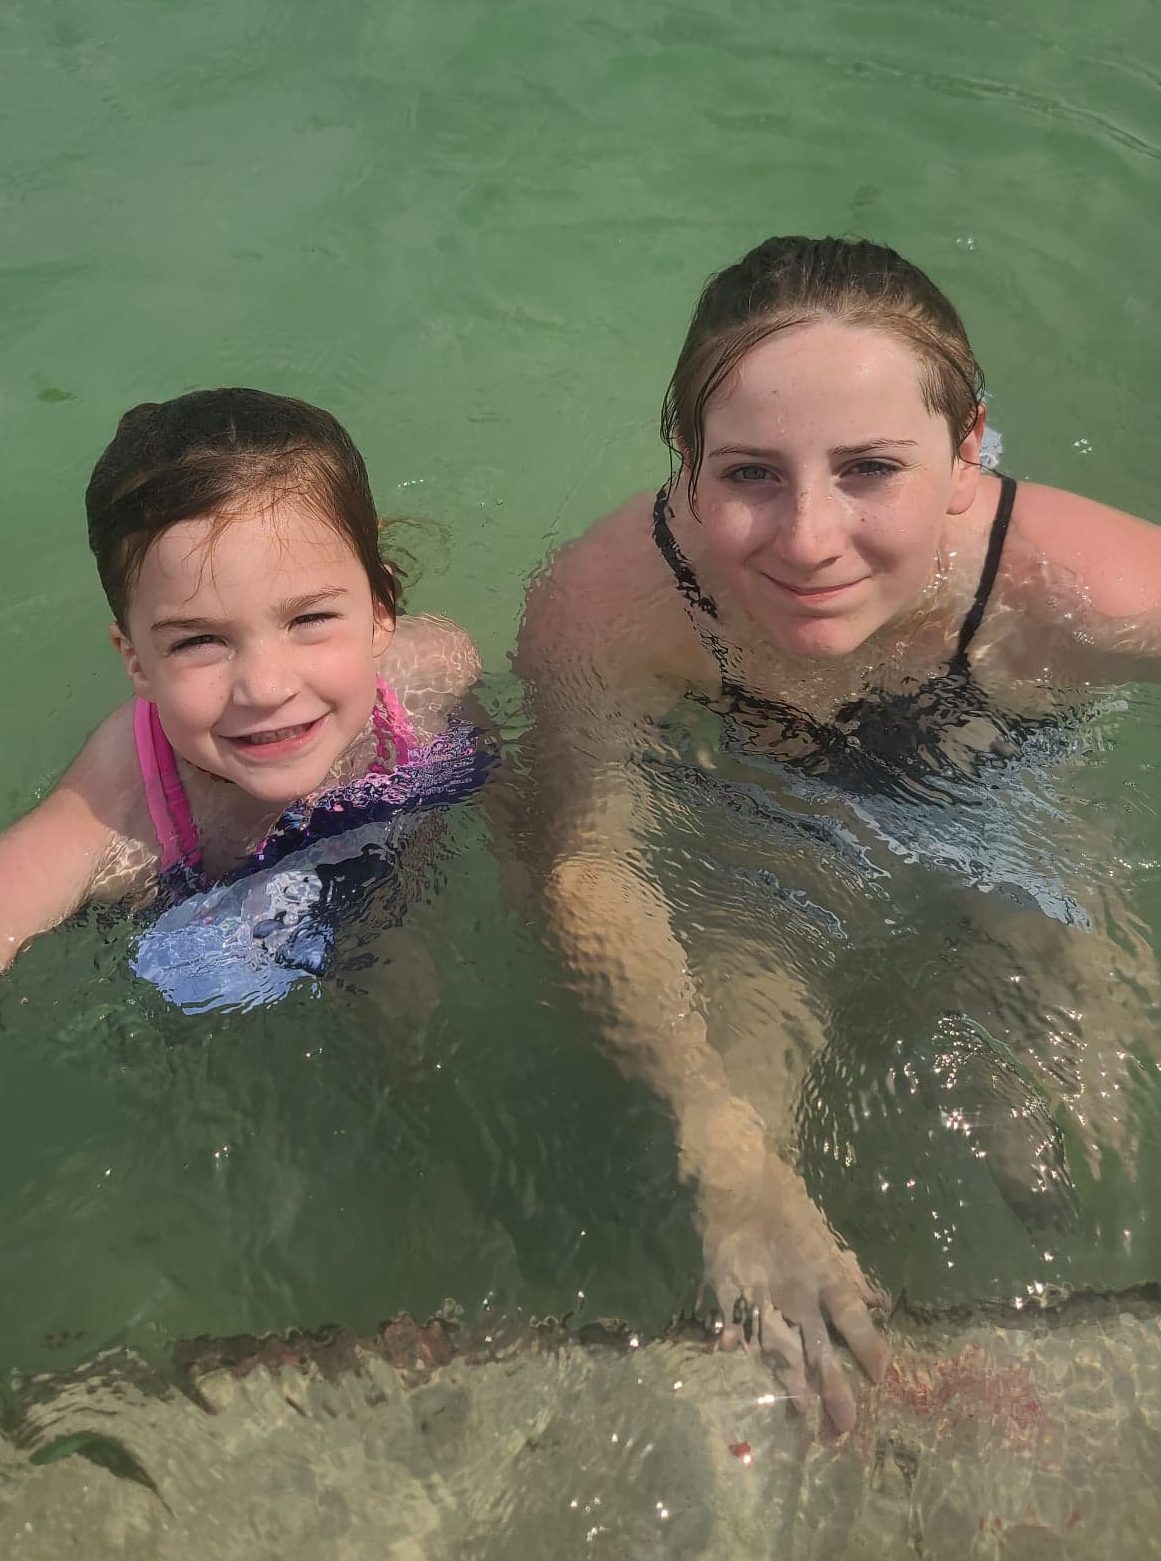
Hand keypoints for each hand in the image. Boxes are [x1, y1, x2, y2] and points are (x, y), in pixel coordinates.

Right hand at [698, 1151, 888, 1432]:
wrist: (738, 1173)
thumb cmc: (786, 1199)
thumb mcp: (824, 1232)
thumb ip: (847, 1271)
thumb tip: (880, 1300)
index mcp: (825, 1272)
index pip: (853, 1317)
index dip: (869, 1346)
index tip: (884, 1377)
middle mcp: (797, 1290)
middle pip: (818, 1347)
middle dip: (831, 1388)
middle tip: (844, 1428)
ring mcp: (762, 1291)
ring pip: (779, 1346)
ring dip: (790, 1381)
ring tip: (802, 1414)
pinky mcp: (728, 1286)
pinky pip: (735, 1321)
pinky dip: (736, 1341)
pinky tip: (734, 1359)